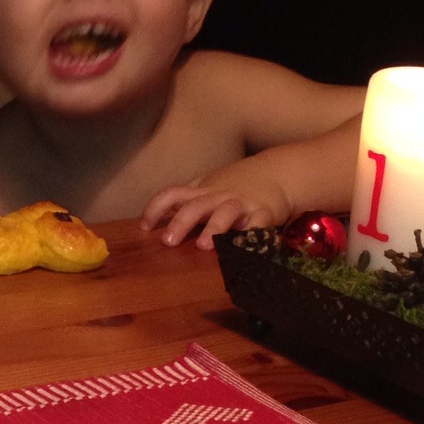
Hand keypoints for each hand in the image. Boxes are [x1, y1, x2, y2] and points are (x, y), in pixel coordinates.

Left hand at [142, 167, 289, 250]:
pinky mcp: (264, 213)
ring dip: (214, 228)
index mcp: (201, 192)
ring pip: (225, 213)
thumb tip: (154, 221)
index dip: (156, 208)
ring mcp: (241, 204)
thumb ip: (186, 201)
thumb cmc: (236, 187)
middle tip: (167, 241)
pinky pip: (258, 225)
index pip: (172, 194)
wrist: (278, 172)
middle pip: (196, 206)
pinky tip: (244, 251)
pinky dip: (251, 237)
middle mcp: (218, 196)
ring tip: (204, 246)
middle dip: (180, 222)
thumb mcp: (208, 189)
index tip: (144, 227)